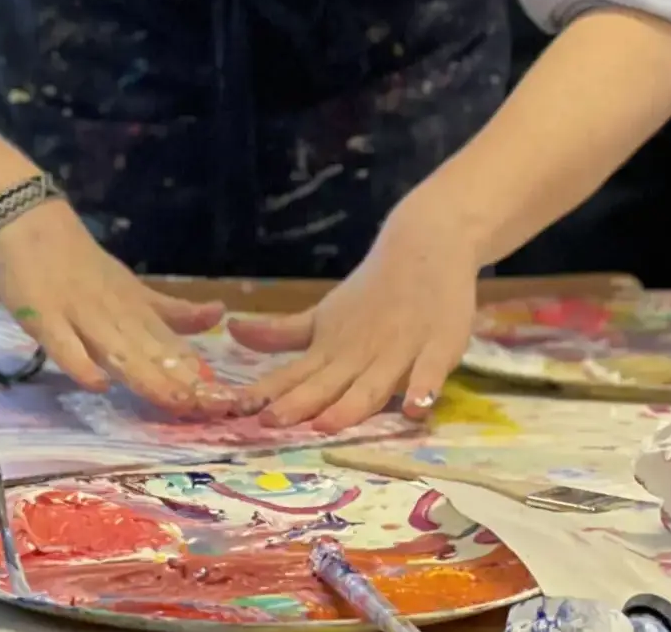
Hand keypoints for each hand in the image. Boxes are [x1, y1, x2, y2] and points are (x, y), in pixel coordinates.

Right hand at [0, 202, 230, 414]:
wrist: (30, 221)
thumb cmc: (80, 263)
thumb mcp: (132, 288)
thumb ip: (171, 311)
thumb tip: (219, 314)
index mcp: (137, 310)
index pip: (174, 348)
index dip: (200, 377)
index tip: (231, 402)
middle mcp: (115, 315)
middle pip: (152, 355)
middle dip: (184, 384)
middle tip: (216, 409)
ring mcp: (78, 316)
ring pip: (117, 352)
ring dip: (147, 378)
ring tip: (177, 403)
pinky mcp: (43, 317)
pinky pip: (62, 344)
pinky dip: (79, 364)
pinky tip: (98, 385)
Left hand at [230, 187, 481, 430]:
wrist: (425, 246)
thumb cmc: (371, 291)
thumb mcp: (323, 315)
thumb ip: (282, 333)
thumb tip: (231, 331)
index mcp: (330, 349)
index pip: (293, 376)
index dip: (267, 394)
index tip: (237, 411)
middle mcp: (359, 354)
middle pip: (327, 384)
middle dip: (299, 405)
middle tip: (270, 424)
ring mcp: (400, 350)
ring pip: (373, 385)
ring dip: (350, 405)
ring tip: (327, 424)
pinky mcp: (438, 345)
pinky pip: (430, 371)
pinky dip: (423, 388)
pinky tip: (415, 408)